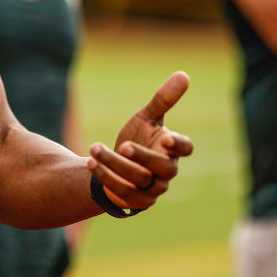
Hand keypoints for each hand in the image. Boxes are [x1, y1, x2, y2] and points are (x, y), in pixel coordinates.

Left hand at [87, 71, 193, 210]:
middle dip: (143, 157)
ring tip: (94, 148)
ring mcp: (154, 189)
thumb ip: (163, 100)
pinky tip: (91, 163)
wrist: (117, 166)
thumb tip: (184, 74)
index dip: (178, 145)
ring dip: (115, 165)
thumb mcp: (147, 118)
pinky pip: (123, 193)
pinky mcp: (137, 201)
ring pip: (139, 179)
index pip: (186, 149)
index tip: (164, 139)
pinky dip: (106, 177)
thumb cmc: (139, 138)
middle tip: (124, 146)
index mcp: (172, 150)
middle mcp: (167, 171)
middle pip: (163, 167)